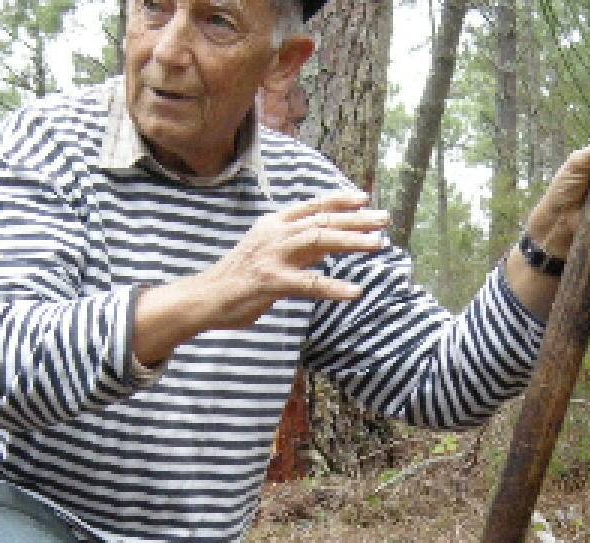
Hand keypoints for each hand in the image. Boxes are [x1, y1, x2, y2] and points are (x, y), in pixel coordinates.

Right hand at [136, 191, 387, 365]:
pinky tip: (355, 292)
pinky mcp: (271, 282)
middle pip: (322, 221)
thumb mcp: (270, 254)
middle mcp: (275, 234)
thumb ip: (299, 248)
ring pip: (319, 243)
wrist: (205, 298)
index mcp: (274, 224)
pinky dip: (334, 287)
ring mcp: (273, 256)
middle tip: (384, 219)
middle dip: (356, 219)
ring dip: (351, 242)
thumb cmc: (240, 279)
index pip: (312, 206)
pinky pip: (309, 283)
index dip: (339, 200)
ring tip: (378, 244)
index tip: (364, 198)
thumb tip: (329, 245)